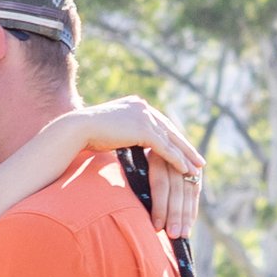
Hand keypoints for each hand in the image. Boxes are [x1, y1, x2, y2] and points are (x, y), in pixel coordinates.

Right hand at [77, 96, 203, 242]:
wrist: (77, 129)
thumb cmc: (87, 134)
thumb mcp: (110, 130)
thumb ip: (123, 131)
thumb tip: (125, 140)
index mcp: (136, 105)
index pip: (160, 123)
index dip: (173, 138)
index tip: (183, 149)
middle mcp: (143, 107)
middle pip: (170, 130)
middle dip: (186, 146)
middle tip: (199, 160)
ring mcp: (144, 116)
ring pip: (171, 139)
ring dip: (186, 155)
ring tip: (197, 168)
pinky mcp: (143, 130)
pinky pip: (165, 148)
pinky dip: (177, 160)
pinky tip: (186, 170)